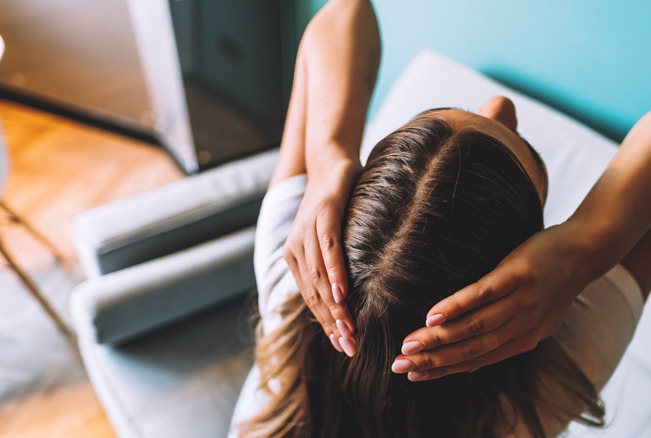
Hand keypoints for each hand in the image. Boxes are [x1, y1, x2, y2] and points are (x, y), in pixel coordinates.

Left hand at [283, 157, 361, 355]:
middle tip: (349, 348)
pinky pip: (328, 248)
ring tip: (349, 330)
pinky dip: (334, 272)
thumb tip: (347, 298)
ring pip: (319, 277)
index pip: (310, 299)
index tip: (342, 347)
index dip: (325, 325)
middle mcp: (295, 248)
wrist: (329, 161)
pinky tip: (342, 292)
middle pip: (313, 294)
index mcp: (295, 257)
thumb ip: (331, 264)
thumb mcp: (330, 238)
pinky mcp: (323, 213)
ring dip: (334, 307)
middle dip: (332, 324)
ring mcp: (307, 231)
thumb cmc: (335, 204)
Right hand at [391, 223, 588, 379]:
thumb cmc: (555, 279)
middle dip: (432, 361)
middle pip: (470, 350)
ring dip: (437, 339)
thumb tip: (472, 346)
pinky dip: (456, 307)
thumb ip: (508, 332)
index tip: (414, 376)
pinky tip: (433, 315)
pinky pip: (482, 294)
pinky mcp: (519, 275)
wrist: (587, 249)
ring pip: (473, 327)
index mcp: (524, 340)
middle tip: (399, 367)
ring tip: (408, 344)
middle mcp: (523, 327)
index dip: (443, 370)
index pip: (476, 361)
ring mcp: (521, 303)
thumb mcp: (536, 314)